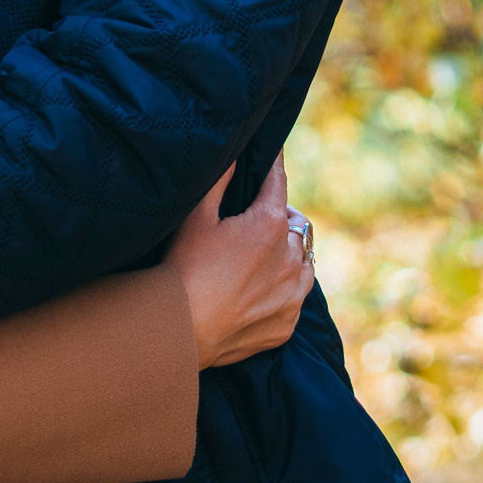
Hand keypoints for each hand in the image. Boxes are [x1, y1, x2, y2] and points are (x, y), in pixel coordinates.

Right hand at [167, 155, 314, 368]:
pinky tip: (256, 292)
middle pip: (294, 224)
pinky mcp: (288, 323)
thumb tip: (237, 155)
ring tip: (260, 259)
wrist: (180, 330)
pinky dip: (283, 289)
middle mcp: (290, 257)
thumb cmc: (183, 268)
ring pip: (302, 261)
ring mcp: (293, 293)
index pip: (278, 183)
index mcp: (269, 224)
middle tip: (253, 223)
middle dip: (278, 218)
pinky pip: (295, 297)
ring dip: (287, 254)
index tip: (275, 152)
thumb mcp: (196, 217)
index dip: (274, 165)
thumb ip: (220, 180)